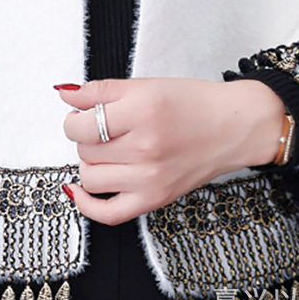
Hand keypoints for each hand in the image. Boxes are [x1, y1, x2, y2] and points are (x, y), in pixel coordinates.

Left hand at [55, 77, 286, 224]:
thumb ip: (100, 90)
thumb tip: (63, 93)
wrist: (234, 127)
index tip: (82, 113)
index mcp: (141, 112)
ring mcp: (150, 178)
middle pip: (84, 150)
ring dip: (90, 162)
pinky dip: (87, 203)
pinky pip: (107, 213)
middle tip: (102, 128)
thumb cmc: (193, 102)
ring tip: (107, 150)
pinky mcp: (155, 199)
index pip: (81, 124)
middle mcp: (145, 148)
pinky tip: (82, 189)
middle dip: (85, 137)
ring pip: (90, 177)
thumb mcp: (145, 85)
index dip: (74, 118)